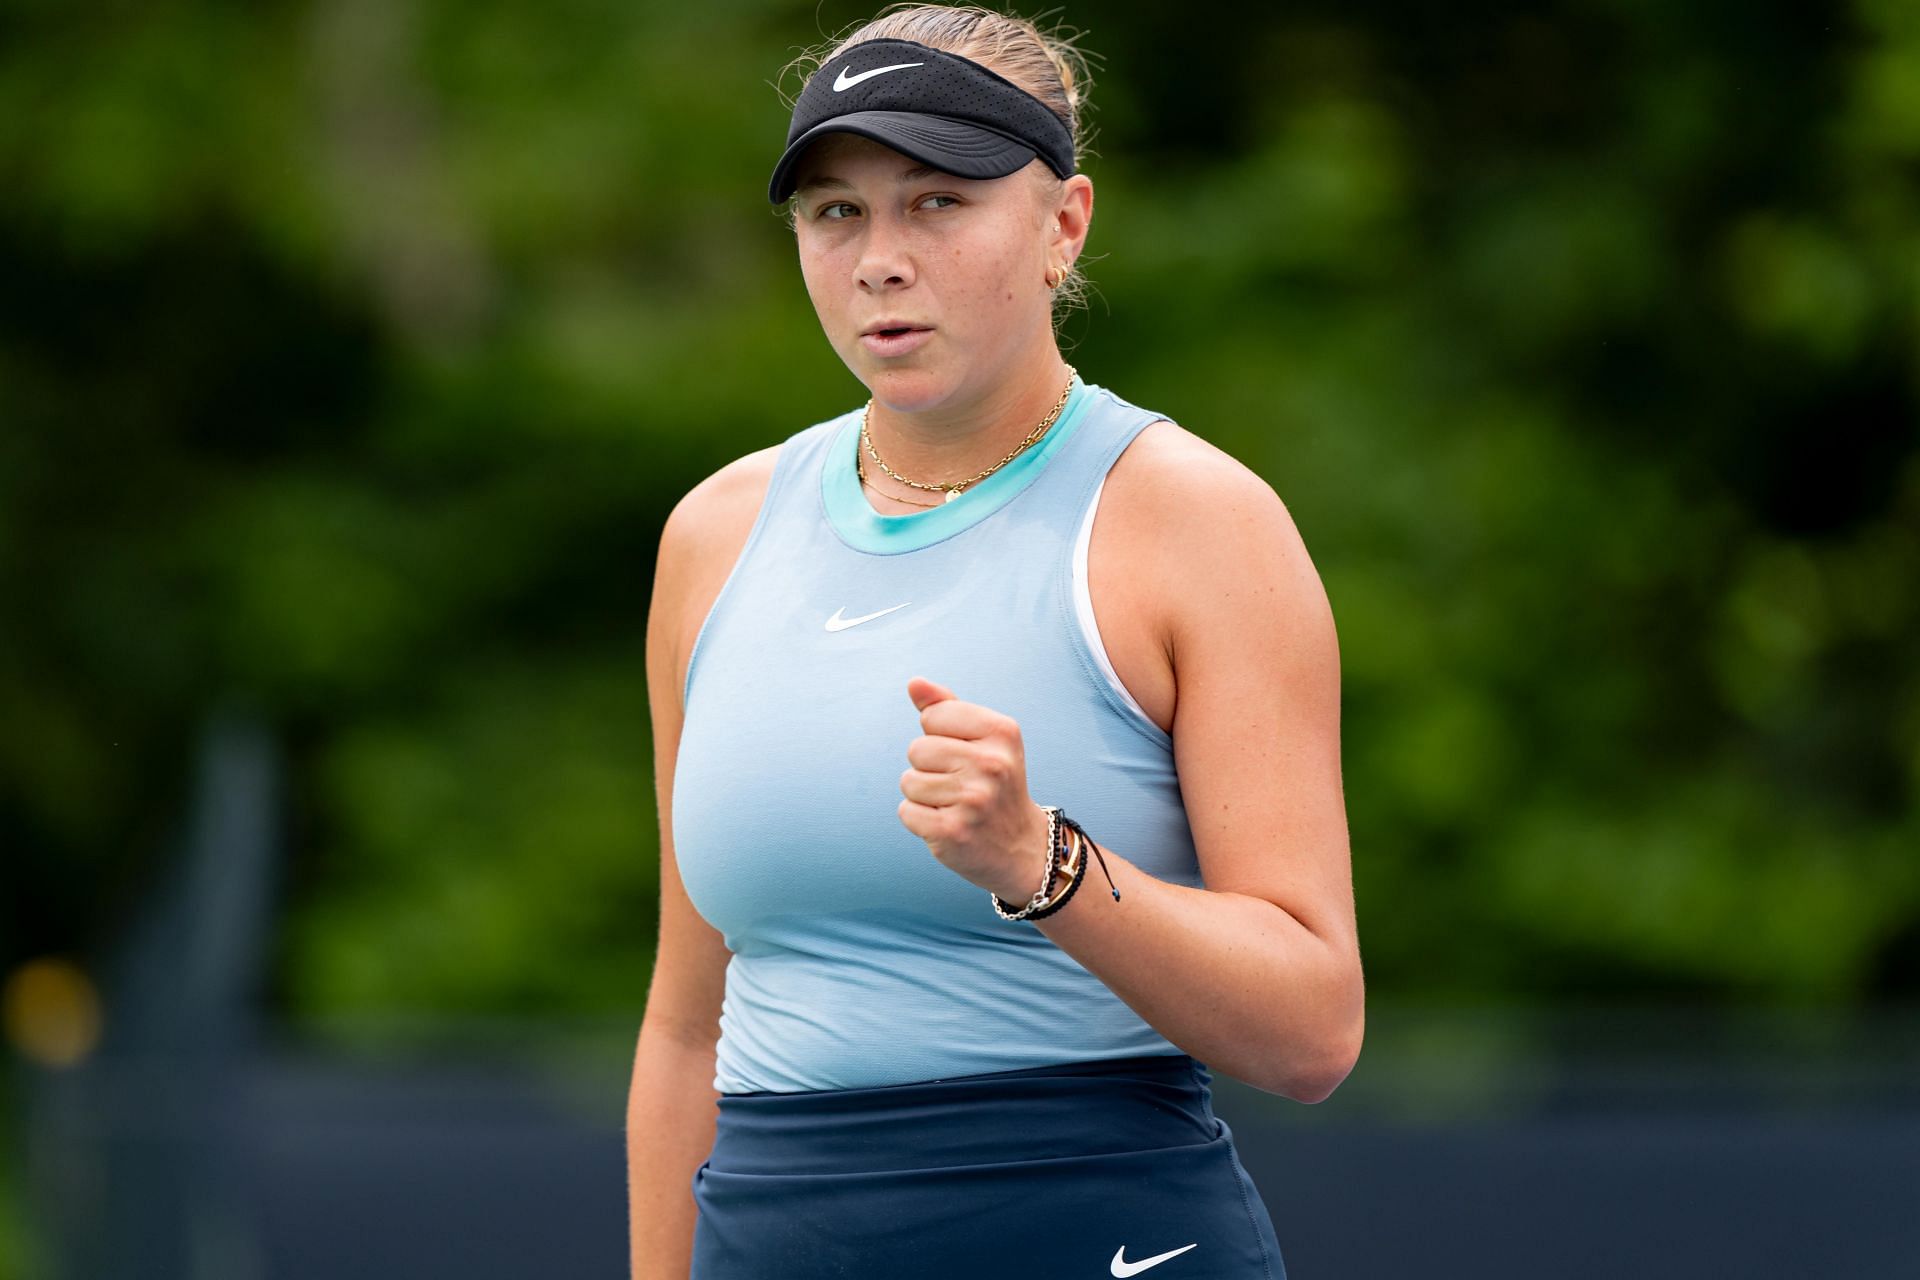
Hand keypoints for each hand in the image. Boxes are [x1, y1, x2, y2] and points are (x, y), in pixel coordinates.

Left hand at [898, 676, 1050, 901]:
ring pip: (908, 781)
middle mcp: (992, 764)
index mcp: (1002, 732)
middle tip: (962, 785)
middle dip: (930, 768)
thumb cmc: (995, 784)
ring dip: (924, 795)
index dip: (940, 736)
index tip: (966, 755)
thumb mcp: (984, 739)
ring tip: (956, 805)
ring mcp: (973, 799)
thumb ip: (947, 707)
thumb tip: (914, 683)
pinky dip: (920, 820)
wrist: (1022, 847)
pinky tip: (949, 824)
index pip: (932, 716)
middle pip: (917, 749)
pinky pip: (906, 811)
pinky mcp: (953, 831)